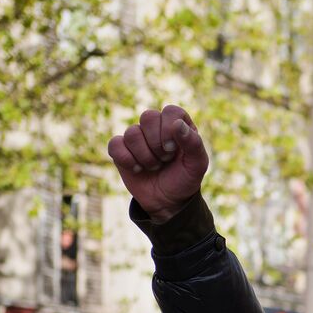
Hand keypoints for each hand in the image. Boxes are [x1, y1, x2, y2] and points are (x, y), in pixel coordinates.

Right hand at [107, 105, 208, 223]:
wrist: (167, 201)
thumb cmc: (185, 179)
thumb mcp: (197, 165)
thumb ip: (194, 143)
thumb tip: (177, 124)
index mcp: (178, 124)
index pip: (171, 111)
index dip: (169, 129)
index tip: (172, 149)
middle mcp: (157, 126)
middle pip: (148, 116)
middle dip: (157, 144)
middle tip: (165, 159)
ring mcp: (137, 136)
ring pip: (132, 132)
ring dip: (145, 156)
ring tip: (154, 166)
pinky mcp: (121, 148)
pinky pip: (115, 144)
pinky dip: (127, 160)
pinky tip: (138, 169)